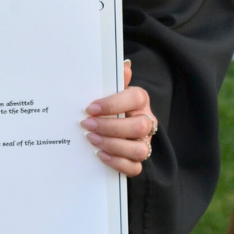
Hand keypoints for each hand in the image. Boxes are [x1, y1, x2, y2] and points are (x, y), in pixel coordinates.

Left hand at [82, 59, 153, 177]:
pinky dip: (117, 163)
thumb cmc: (112, 106)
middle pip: (139, 127)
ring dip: (113, 145)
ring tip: (91, 139)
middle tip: (87, 124)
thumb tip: (124, 65)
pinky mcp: (138, 160)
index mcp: (140, 101)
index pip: (135, 99)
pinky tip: (100, 155)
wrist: (117, 125)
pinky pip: (135, 168)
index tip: (90, 108)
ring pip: (140, 150)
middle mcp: (147, 122)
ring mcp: (144, 142)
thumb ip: (116, 81)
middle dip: (110, 127)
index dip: (113, 104)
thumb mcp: (112, 91)